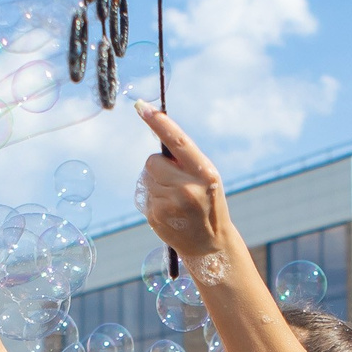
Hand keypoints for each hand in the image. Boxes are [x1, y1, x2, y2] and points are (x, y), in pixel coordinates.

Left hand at [133, 105, 233, 262]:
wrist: (210, 245)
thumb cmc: (209, 204)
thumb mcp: (208, 178)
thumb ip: (187, 160)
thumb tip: (156, 132)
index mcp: (204, 173)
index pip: (178, 141)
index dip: (158, 122)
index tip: (141, 106)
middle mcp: (186, 188)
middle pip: (153, 161)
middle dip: (160, 166)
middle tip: (175, 181)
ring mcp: (169, 204)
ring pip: (146, 177)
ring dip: (156, 183)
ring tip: (176, 199)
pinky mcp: (156, 216)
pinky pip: (144, 194)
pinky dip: (153, 198)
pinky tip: (169, 210)